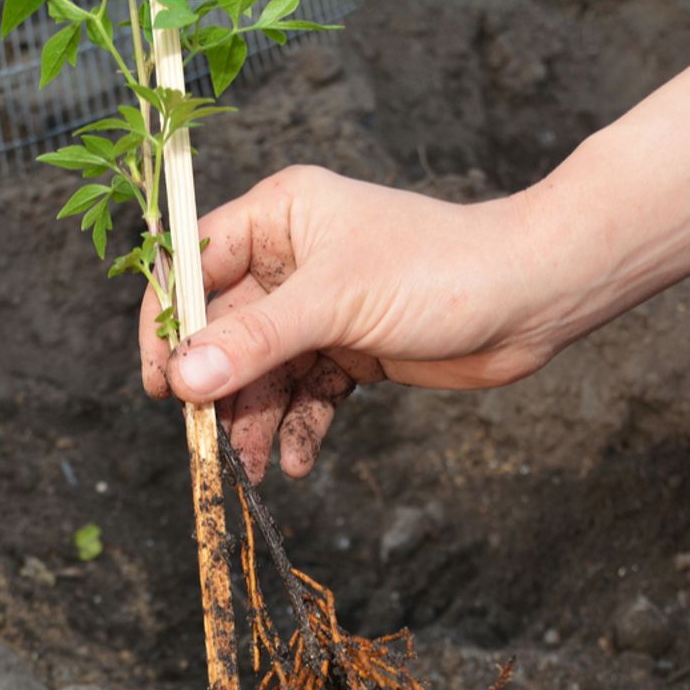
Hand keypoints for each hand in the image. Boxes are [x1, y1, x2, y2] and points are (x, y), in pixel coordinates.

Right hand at [140, 166, 543, 481]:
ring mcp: (322, 309)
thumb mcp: (335, 303)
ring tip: (254, 471)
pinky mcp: (350, 350)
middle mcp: (293, 260)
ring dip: (256, 421)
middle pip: (228, 332)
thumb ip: (257, 341)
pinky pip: (306, 394)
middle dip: (219, 391)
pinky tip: (297, 460)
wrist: (529, 302)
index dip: (170, 324)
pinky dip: (298, 427)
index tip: (161, 384)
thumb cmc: (438, 271)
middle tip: (209, 446)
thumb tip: (184, 378)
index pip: (196, 266)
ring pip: (265, 372)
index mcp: (279, 218)